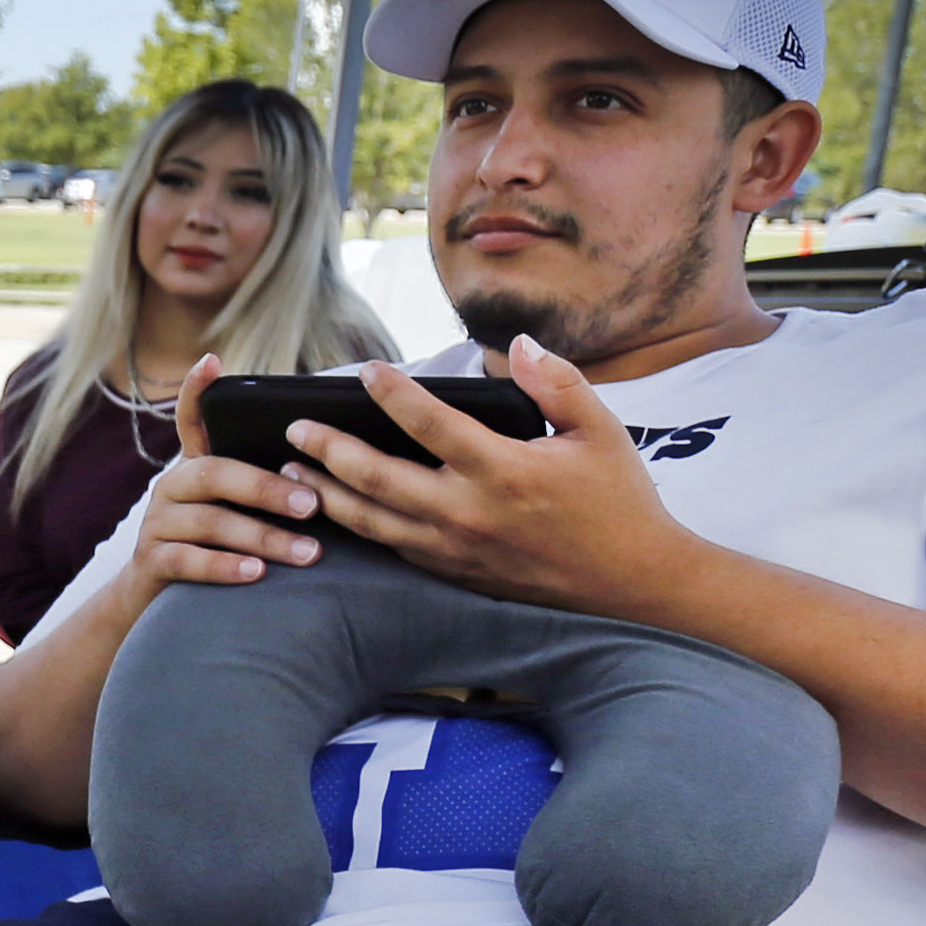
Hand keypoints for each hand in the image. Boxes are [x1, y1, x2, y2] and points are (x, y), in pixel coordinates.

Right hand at [127, 356, 326, 588]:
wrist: (155, 598)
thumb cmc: (215, 547)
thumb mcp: (233, 510)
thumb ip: (262, 489)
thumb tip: (326, 480)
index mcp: (194, 467)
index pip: (191, 419)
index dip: (197, 390)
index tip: (212, 361)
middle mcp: (172, 486)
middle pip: (216, 474)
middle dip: (268, 488)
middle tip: (311, 504)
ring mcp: (158, 522)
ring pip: (212, 522)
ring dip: (264, 537)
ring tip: (308, 553)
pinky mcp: (152, 560)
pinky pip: (188, 560)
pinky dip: (225, 566)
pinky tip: (257, 573)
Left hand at [286, 341, 698, 612]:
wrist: (633, 583)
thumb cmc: (619, 501)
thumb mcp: (600, 430)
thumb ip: (558, 383)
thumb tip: (519, 343)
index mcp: (504, 471)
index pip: (431, 424)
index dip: (392, 394)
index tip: (365, 371)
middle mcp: (470, 513)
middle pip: (378, 479)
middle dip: (328, 451)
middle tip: (294, 429)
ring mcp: (457, 550)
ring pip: (374, 522)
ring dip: (328, 494)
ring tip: (292, 471)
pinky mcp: (456, 575)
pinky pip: (394, 549)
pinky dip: (359, 528)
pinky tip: (336, 509)